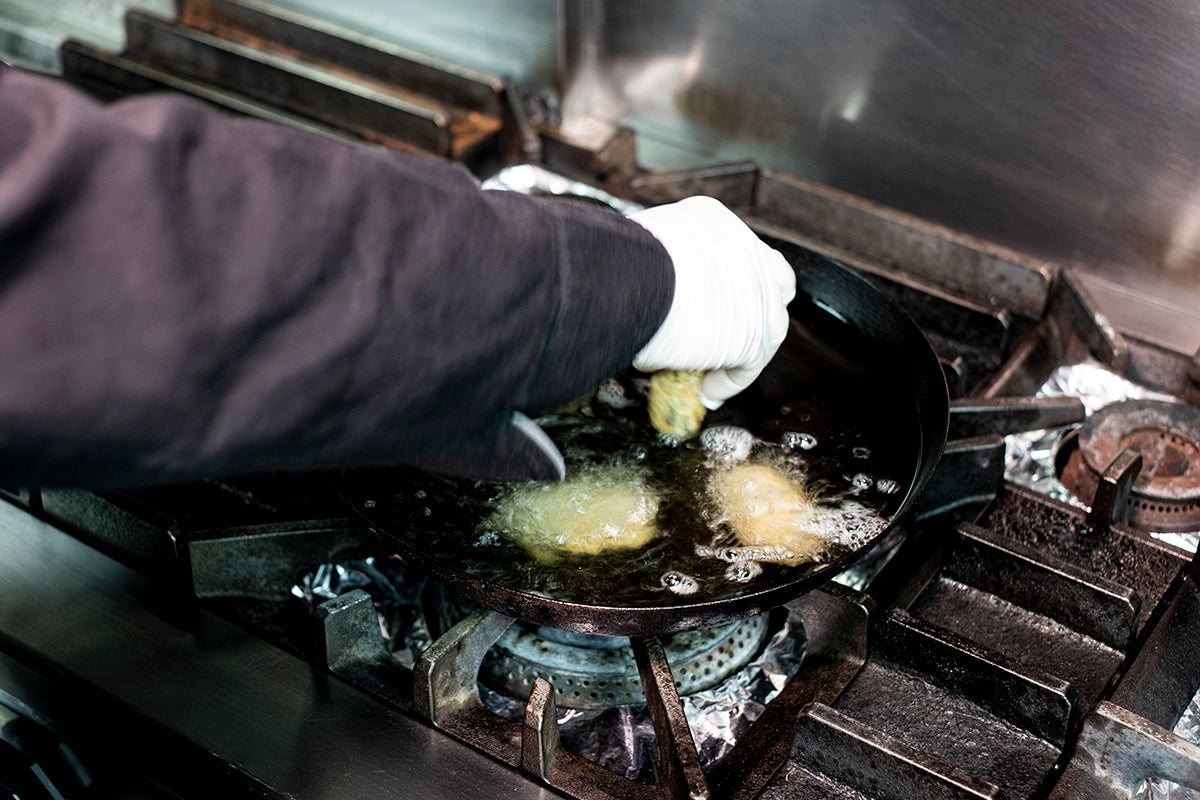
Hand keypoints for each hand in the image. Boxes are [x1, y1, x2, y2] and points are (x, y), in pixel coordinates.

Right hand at [630, 197, 795, 407]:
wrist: (629, 278)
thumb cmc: (615, 262)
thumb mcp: (636, 245)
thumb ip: (650, 263)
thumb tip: (632, 292)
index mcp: (710, 219)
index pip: (730, 247)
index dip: (722, 273)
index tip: (705, 292)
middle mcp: (743, 248)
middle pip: (769, 279)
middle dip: (752, 304)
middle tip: (725, 327)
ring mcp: (758, 292)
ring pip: (766, 324)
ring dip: (741, 346)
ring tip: (713, 369)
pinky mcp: (756, 335)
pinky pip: (747, 365)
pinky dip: (727, 380)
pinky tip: (706, 389)